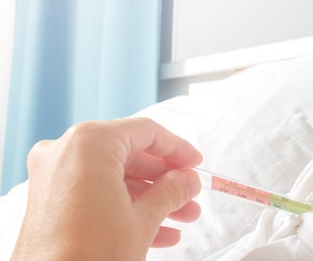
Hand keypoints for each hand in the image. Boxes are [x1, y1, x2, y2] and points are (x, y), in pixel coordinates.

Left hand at [10, 117, 202, 260]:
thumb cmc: (90, 255)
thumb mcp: (143, 219)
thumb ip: (171, 191)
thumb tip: (188, 181)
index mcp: (90, 144)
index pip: (146, 132)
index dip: (177, 148)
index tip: (195, 163)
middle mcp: (66, 152)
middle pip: (130, 155)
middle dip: (165, 180)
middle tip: (190, 193)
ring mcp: (54, 176)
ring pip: (114, 176)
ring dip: (150, 196)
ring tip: (182, 216)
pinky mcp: (49, 200)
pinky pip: (95, 192)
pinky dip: (125, 206)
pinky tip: (158, 230)